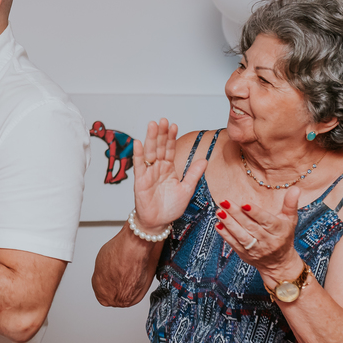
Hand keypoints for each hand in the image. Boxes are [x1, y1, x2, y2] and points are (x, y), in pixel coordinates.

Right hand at [132, 119, 205, 233]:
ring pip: (149, 152)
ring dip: (150, 139)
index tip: (173, 125)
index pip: (169, 149)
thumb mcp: (187, 189)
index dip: (171, 137)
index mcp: (169, 169)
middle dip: (161, 133)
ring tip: (152, 125)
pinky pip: (139, 165)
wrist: (158, 222)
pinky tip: (138, 142)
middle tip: (162, 120)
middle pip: (159, 147)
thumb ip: (193, 174)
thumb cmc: (170, 207)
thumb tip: (204, 160)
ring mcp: (148, 173)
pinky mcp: (140, 181)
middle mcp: (158, 168)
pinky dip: (138, 154)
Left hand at [215, 186, 303, 280]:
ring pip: (241, 236)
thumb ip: (290, 204)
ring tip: (219, 212)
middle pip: (251, 227)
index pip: (266, 221)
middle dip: (236, 214)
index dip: (255, 213)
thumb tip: (296, 188)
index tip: (244, 203)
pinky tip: (218, 224)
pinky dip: (225, 235)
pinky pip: (234, 244)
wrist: (279, 262)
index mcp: (279, 231)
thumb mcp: (290, 220)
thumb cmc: (284, 236)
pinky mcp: (245, 254)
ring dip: (229, 224)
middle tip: (225, 202)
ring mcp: (256, 249)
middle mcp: (268, 241)